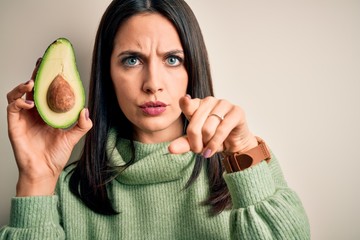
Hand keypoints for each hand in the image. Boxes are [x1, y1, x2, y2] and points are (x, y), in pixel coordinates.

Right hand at [6, 59, 92, 195]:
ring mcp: (23, 117)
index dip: (49, 78)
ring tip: (32, 83)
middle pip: (32, 88)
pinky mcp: (15, 124)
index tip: (54, 65)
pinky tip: (29, 103)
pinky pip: (12, 107)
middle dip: (36, 74)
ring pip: (18, 94)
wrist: (45, 170)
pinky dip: (19, 101)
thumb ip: (82, 124)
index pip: (46, 90)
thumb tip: (86, 110)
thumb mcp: (73, 137)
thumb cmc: (56, 155)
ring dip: (24, 86)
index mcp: (47, 112)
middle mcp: (34, 112)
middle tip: (42, 64)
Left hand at [168, 95, 256, 157]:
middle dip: (195, 142)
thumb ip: (184, 143)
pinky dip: (215, 143)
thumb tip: (170, 149)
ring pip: (208, 128)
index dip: (186, 106)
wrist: (234, 145)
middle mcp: (209, 101)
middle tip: (198, 150)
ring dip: (206, 143)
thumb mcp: (196, 142)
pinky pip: (222, 129)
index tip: (184, 100)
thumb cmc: (213, 140)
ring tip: (208, 149)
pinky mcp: (236, 111)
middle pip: (195, 124)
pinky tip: (211, 150)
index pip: (187, 104)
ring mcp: (224, 104)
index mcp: (197, 104)